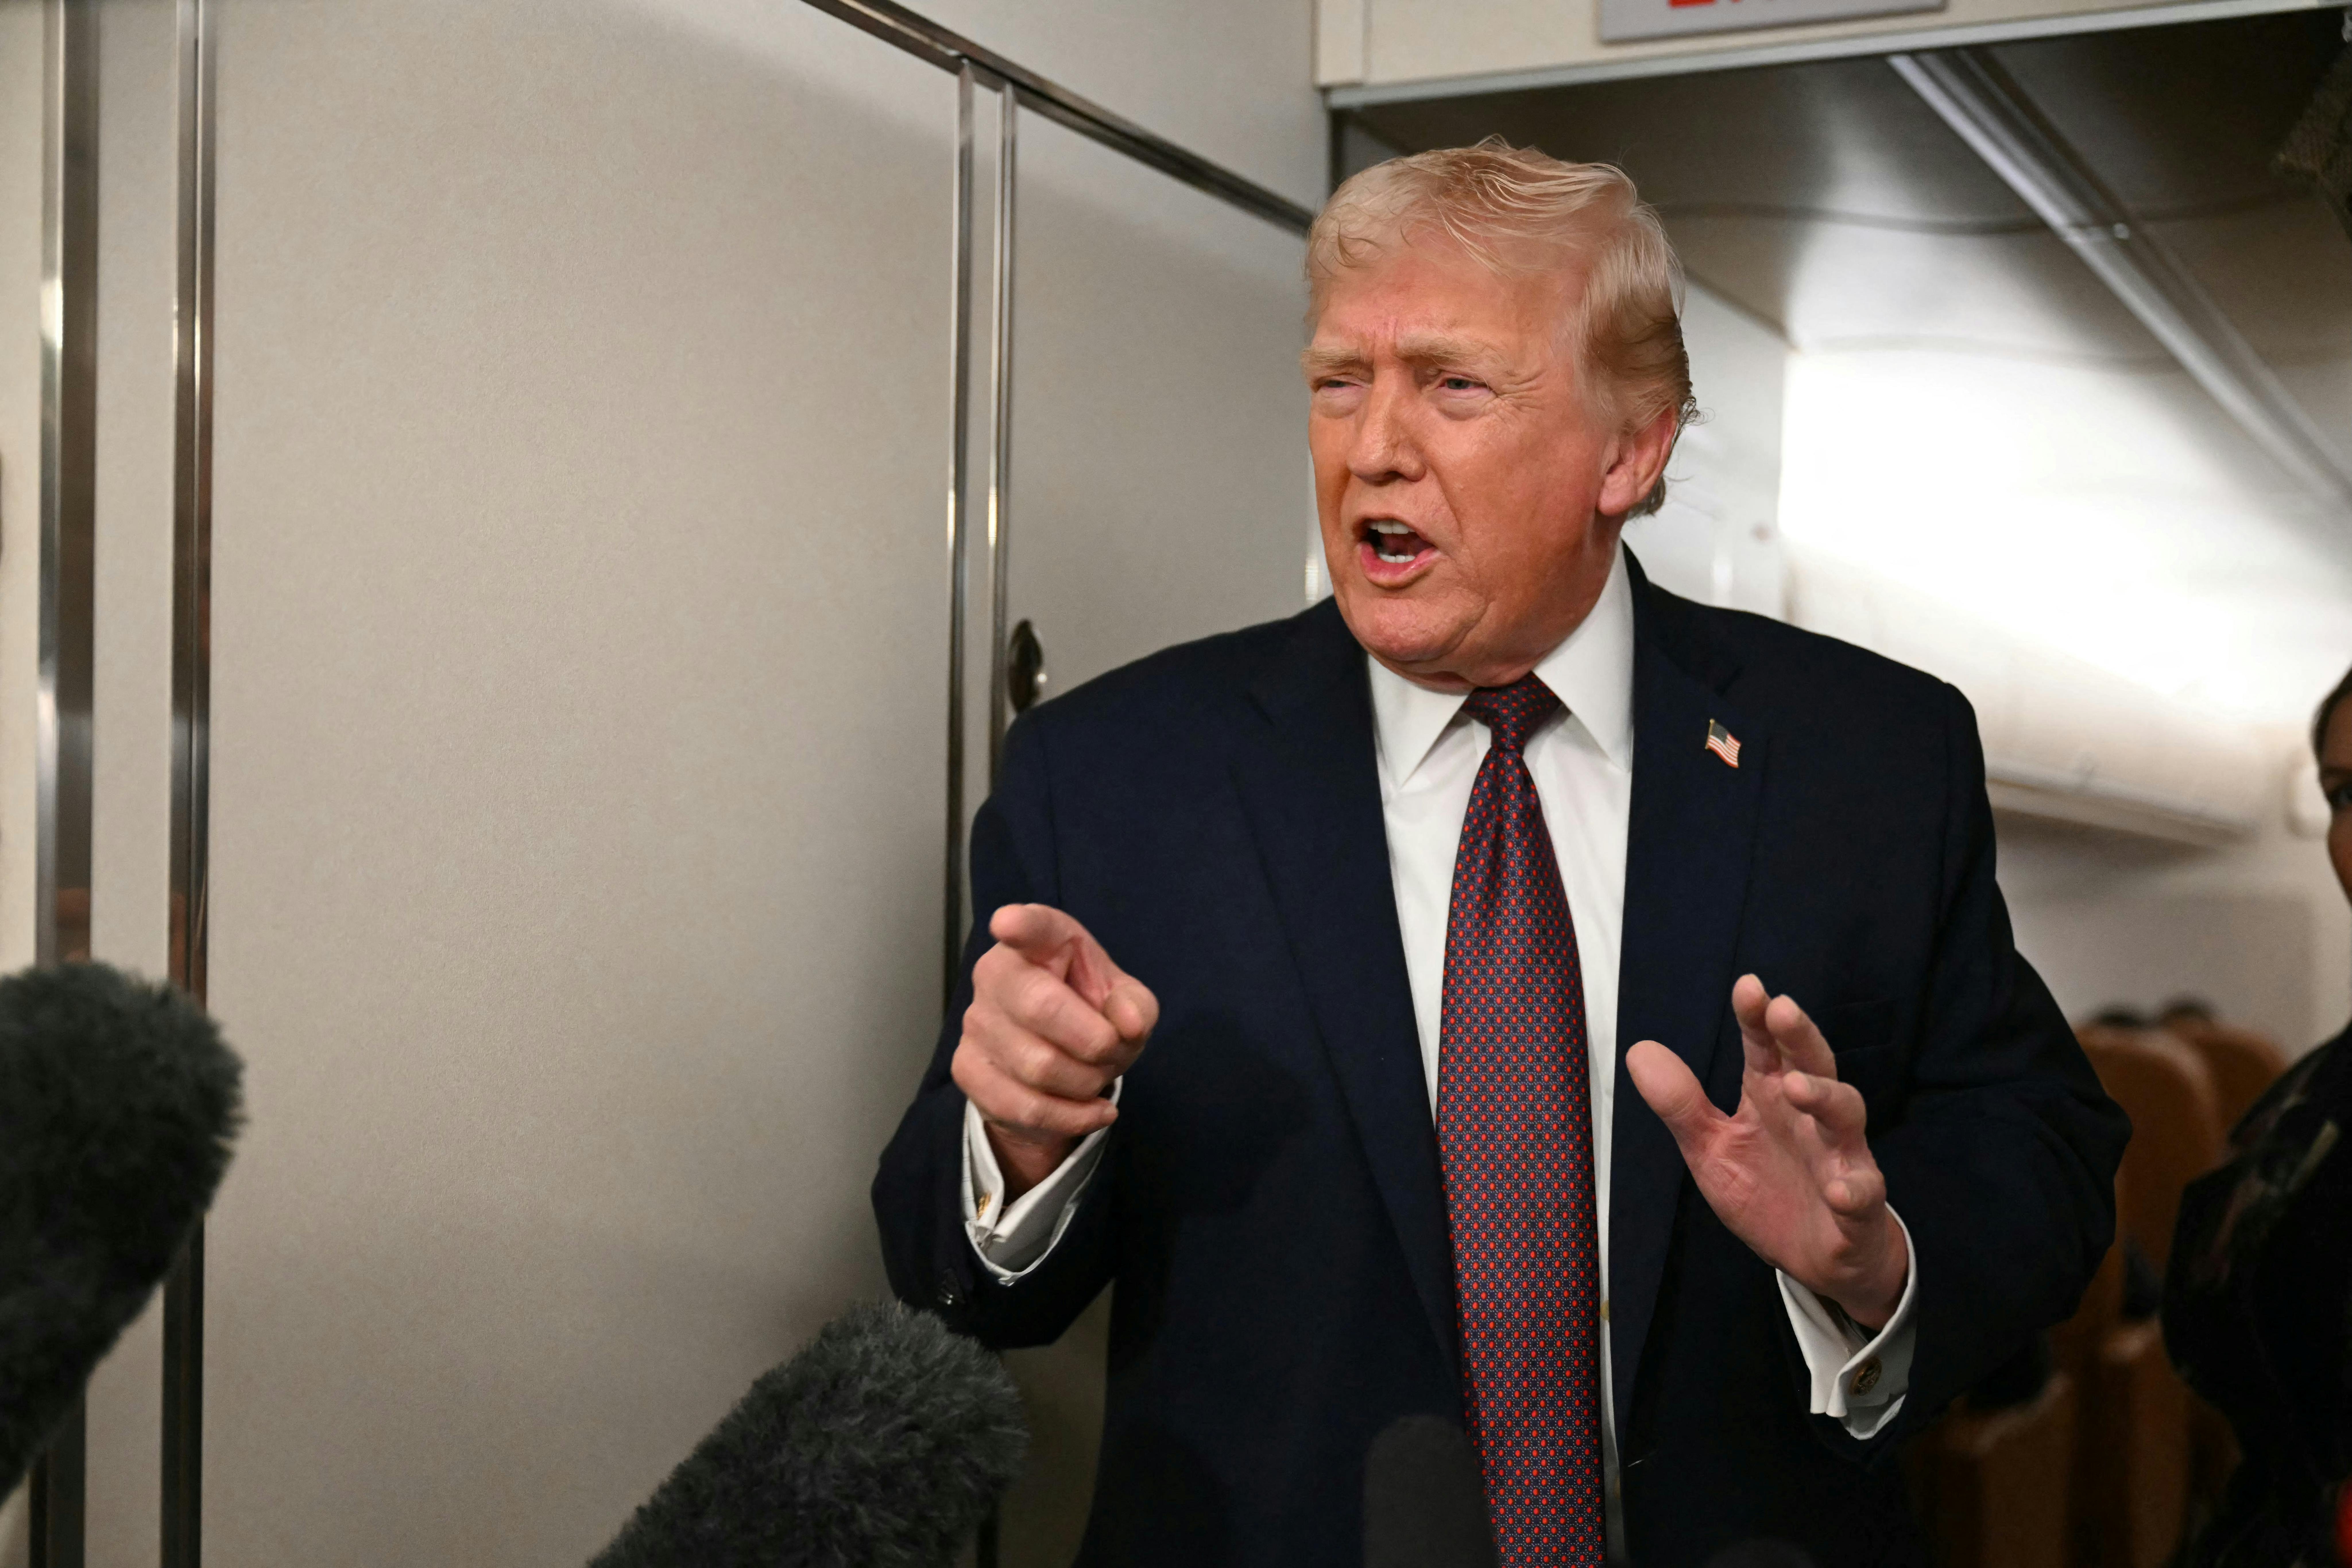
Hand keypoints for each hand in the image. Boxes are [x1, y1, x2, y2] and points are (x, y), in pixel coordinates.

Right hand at [952, 904, 1157, 1200]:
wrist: (1057, 1070)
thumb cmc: (1091, 1017)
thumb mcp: (1126, 1005)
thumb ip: (1135, 1006)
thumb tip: (1128, 1023)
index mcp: (1041, 942)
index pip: (1031, 928)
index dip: (1020, 925)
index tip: (1009, 923)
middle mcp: (997, 973)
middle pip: (1041, 1008)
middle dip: (1095, 1043)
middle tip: (1111, 1050)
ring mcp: (976, 1022)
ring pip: (1038, 1066)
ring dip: (1086, 1082)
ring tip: (1096, 1076)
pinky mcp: (967, 1068)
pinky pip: (1024, 1106)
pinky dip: (1070, 1117)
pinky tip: (1092, 1112)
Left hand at [1625, 975, 1908, 1327]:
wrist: (1816, 1259)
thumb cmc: (1767, 1191)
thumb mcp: (1711, 1148)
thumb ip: (1681, 1103)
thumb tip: (1639, 1051)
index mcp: (1771, 1099)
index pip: (1766, 1049)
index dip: (1758, 1018)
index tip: (1747, 986)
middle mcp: (1811, 1119)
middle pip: (1813, 1066)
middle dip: (1800, 1037)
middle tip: (1781, 1009)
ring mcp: (1841, 1158)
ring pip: (1845, 1117)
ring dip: (1825, 1097)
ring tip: (1795, 1085)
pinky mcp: (1859, 1205)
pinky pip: (1861, 1193)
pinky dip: (1852, 1189)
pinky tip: (1838, 1189)